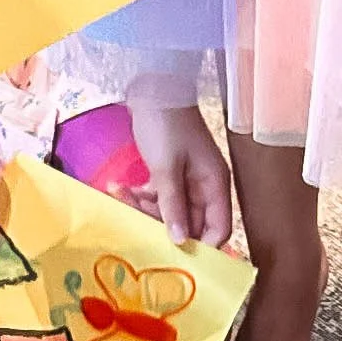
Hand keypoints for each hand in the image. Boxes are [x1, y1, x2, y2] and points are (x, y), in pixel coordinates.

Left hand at [126, 102, 232, 247]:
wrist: (152, 87)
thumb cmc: (166, 124)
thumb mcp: (167, 169)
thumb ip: (173, 206)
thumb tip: (181, 242)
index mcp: (215, 186)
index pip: (219, 230)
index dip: (201, 247)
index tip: (173, 253)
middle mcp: (205, 188)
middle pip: (189, 225)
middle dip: (162, 225)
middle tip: (135, 217)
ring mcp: (187, 181)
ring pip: (169, 213)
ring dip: (145, 210)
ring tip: (122, 194)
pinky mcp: (169, 175)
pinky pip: (158, 198)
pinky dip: (141, 197)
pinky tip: (121, 188)